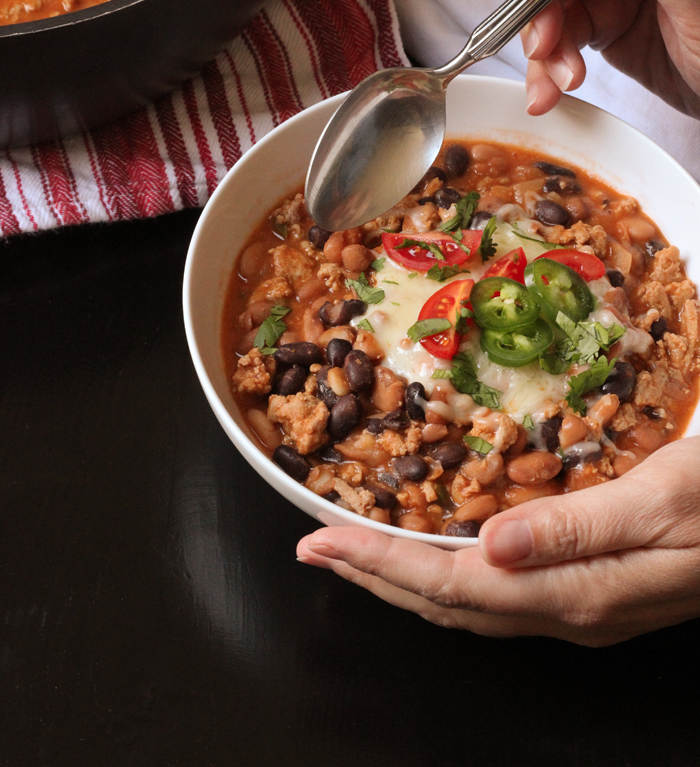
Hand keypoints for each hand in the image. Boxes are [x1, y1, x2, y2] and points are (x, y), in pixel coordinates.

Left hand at [297, 436, 699, 644]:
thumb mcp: (662, 499)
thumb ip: (577, 528)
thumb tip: (490, 548)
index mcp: (576, 590)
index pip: (452, 583)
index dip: (380, 564)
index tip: (323, 542)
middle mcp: (568, 609)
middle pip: (445, 603)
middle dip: (372, 577)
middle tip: (314, 548)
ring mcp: (578, 609)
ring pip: (465, 605)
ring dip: (401, 579)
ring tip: (354, 554)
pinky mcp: (588, 595)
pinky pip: (494, 596)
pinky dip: (444, 576)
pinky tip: (434, 558)